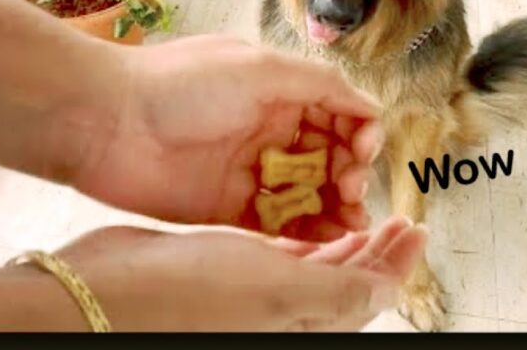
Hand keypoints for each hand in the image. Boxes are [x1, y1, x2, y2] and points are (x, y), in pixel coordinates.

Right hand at [54, 216, 426, 331]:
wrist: (110, 289)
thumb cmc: (190, 297)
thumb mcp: (281, 293)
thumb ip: (342, 290)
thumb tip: (390, 290)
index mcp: (306, 322)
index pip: (370, 291)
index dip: (398, 261)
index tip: (417, 229)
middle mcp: (284, 309)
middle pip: (347, 276)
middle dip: (375, 245)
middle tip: (397, 215)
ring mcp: (253, 287)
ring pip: (314, 260)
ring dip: (340, 231)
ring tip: (356, 203)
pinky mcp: (225, 262)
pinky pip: (278, 245)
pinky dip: (299, 226)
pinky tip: (304, 212)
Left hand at [72, 35, 383, 241]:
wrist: (106, 122)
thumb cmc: (177, 84)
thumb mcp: (258, 67)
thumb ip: (319, 85)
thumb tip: (370, 104)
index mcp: (276, 90)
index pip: (337, 113)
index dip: (358, 132)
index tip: (362, 151)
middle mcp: (266, 129)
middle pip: (328, 157)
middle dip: (350, 173)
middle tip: (349, 188)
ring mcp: (247, 170)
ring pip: (308, 193)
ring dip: (335, 207)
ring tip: (348, 220)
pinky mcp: (227, 207)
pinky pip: (277, 224)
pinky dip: (305, 232)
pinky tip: (325, 238)